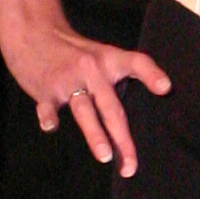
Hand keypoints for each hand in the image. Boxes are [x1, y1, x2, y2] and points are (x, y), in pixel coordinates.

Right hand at [7, 25, 168, 173]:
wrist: (34, 33)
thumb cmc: (74, 53)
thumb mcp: (102, 56)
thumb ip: (120, 78)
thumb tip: (145, 104)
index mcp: (109, 61)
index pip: (136, 62)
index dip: (151, 74)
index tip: (165, 89)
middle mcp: (91, 70)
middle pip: (111, 106)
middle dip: (122, 138)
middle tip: (131, 165)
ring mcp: (68, 80)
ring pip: (84, 109)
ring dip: (95, 134)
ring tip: (105, 156)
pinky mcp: (45, 88)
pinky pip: (47, 105)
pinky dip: (48, 116)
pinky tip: (50, 127)